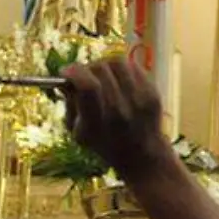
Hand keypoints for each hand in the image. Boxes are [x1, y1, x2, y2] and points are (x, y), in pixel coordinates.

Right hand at [61, 56, 172, 180]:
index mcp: (98, 123)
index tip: (66, 72)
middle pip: (100, 70)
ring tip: (101, 76)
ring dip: (104, 65)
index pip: (88, 86)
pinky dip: (121, 69)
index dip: (74, 72)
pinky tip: (117, 79)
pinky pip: (133, 66)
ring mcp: (139, 101)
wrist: (142, 155)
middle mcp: (120, 111)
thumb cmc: (104, 143)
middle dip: (87, 68)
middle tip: (84, 75)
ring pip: (116, 63)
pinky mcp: (153, 93)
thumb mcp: (77, 131)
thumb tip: (65, 77)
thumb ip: (70, 103)